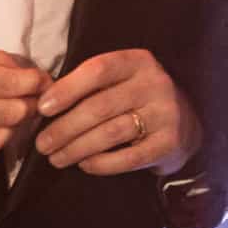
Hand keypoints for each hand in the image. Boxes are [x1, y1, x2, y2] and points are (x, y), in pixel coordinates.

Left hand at [34, 48, 202, 176]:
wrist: (185, 123)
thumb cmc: (136, 98)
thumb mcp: (120, 80)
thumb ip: (89, 85)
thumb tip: (43, 105)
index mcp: (139, 62)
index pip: (98, 70)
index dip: (67, 89)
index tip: (42, 108)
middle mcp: (155, 84)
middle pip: (100, 106)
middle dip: (64, 128)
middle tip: (42, 144)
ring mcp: (165, 114)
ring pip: (111, 133)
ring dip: (76, 148)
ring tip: (56, 158)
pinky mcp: (168, 143)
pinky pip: (127, 158)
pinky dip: (101, 164)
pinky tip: (84, 165)